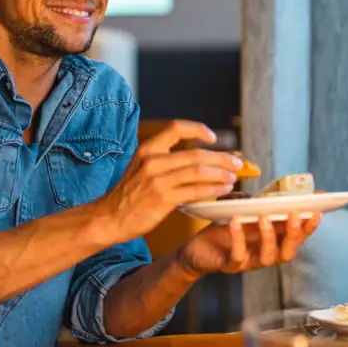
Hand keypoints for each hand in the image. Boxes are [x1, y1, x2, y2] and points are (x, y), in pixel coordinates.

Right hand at [100, 120, 245, 241]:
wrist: (109, 218)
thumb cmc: (128, 195)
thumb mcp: (140, 168)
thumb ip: (165, 161)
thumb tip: (198, 160)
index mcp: (147, 149)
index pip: (176, 128)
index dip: (198, 129)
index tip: (213, 138)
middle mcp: (152, 161)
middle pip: (196, 153)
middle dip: (222, 157)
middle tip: (238, 161)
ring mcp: (157, 180)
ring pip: (199, 171)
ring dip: (221, 173)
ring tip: (234, 176)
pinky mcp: (162, 198)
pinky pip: (195, 191)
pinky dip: (214, 189)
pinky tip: (224, 189)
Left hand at [177, 214, 321, 277]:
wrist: (198, 249)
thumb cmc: (227, 228)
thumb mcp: (247, 213)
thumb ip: (263, 204)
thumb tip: (282, 187)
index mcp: (274, 241)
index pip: (298, 236)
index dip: (310, 226)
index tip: (318, 210)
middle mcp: (266, 255)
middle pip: (288, 251)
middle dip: (294, 233)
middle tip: (294, 214)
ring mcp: (249, 262)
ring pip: (268, 257)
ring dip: (269, 237)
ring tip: (264, 217)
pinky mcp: (230, 265)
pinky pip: (238, 256)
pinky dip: (239, 239)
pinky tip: (236, 222)